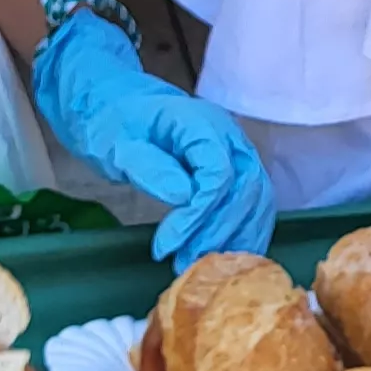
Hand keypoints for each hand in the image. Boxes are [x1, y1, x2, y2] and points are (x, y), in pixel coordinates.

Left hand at [31, 0, 275, 269]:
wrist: (116, 106)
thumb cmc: (113, 123)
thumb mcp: (116, 144)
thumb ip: (148, 167)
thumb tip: (184, 197)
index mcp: (200, 123)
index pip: (217, 174)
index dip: (197, 215)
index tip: (167, 245)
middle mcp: (228, 136)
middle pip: (244, 188)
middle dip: (216, 232)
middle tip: (184, 264)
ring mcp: (236, 152)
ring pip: (256, 198)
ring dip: (234, 237)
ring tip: (200, 265)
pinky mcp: (236, 169)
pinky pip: (254, 203)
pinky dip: (244, 232)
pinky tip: (226, 256)